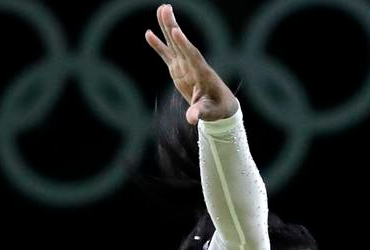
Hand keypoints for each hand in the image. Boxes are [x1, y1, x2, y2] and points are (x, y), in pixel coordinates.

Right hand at [144, 4, 238, 124]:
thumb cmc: (217, 109)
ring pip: (174, 44)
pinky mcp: (178, 70)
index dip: (184, 44)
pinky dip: (158, 45)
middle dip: (173, 26)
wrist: (220, 107)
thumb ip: (199, 113)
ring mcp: (185, 66)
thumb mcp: (208, 113)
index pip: (192, 56)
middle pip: (182, 43)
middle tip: (165, 8)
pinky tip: (149, 33)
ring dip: (167, 27)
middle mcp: (193, 65)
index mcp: (202, 73)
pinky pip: (166, 55)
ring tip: (161, 9)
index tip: (177, 31)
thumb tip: (191, 118)